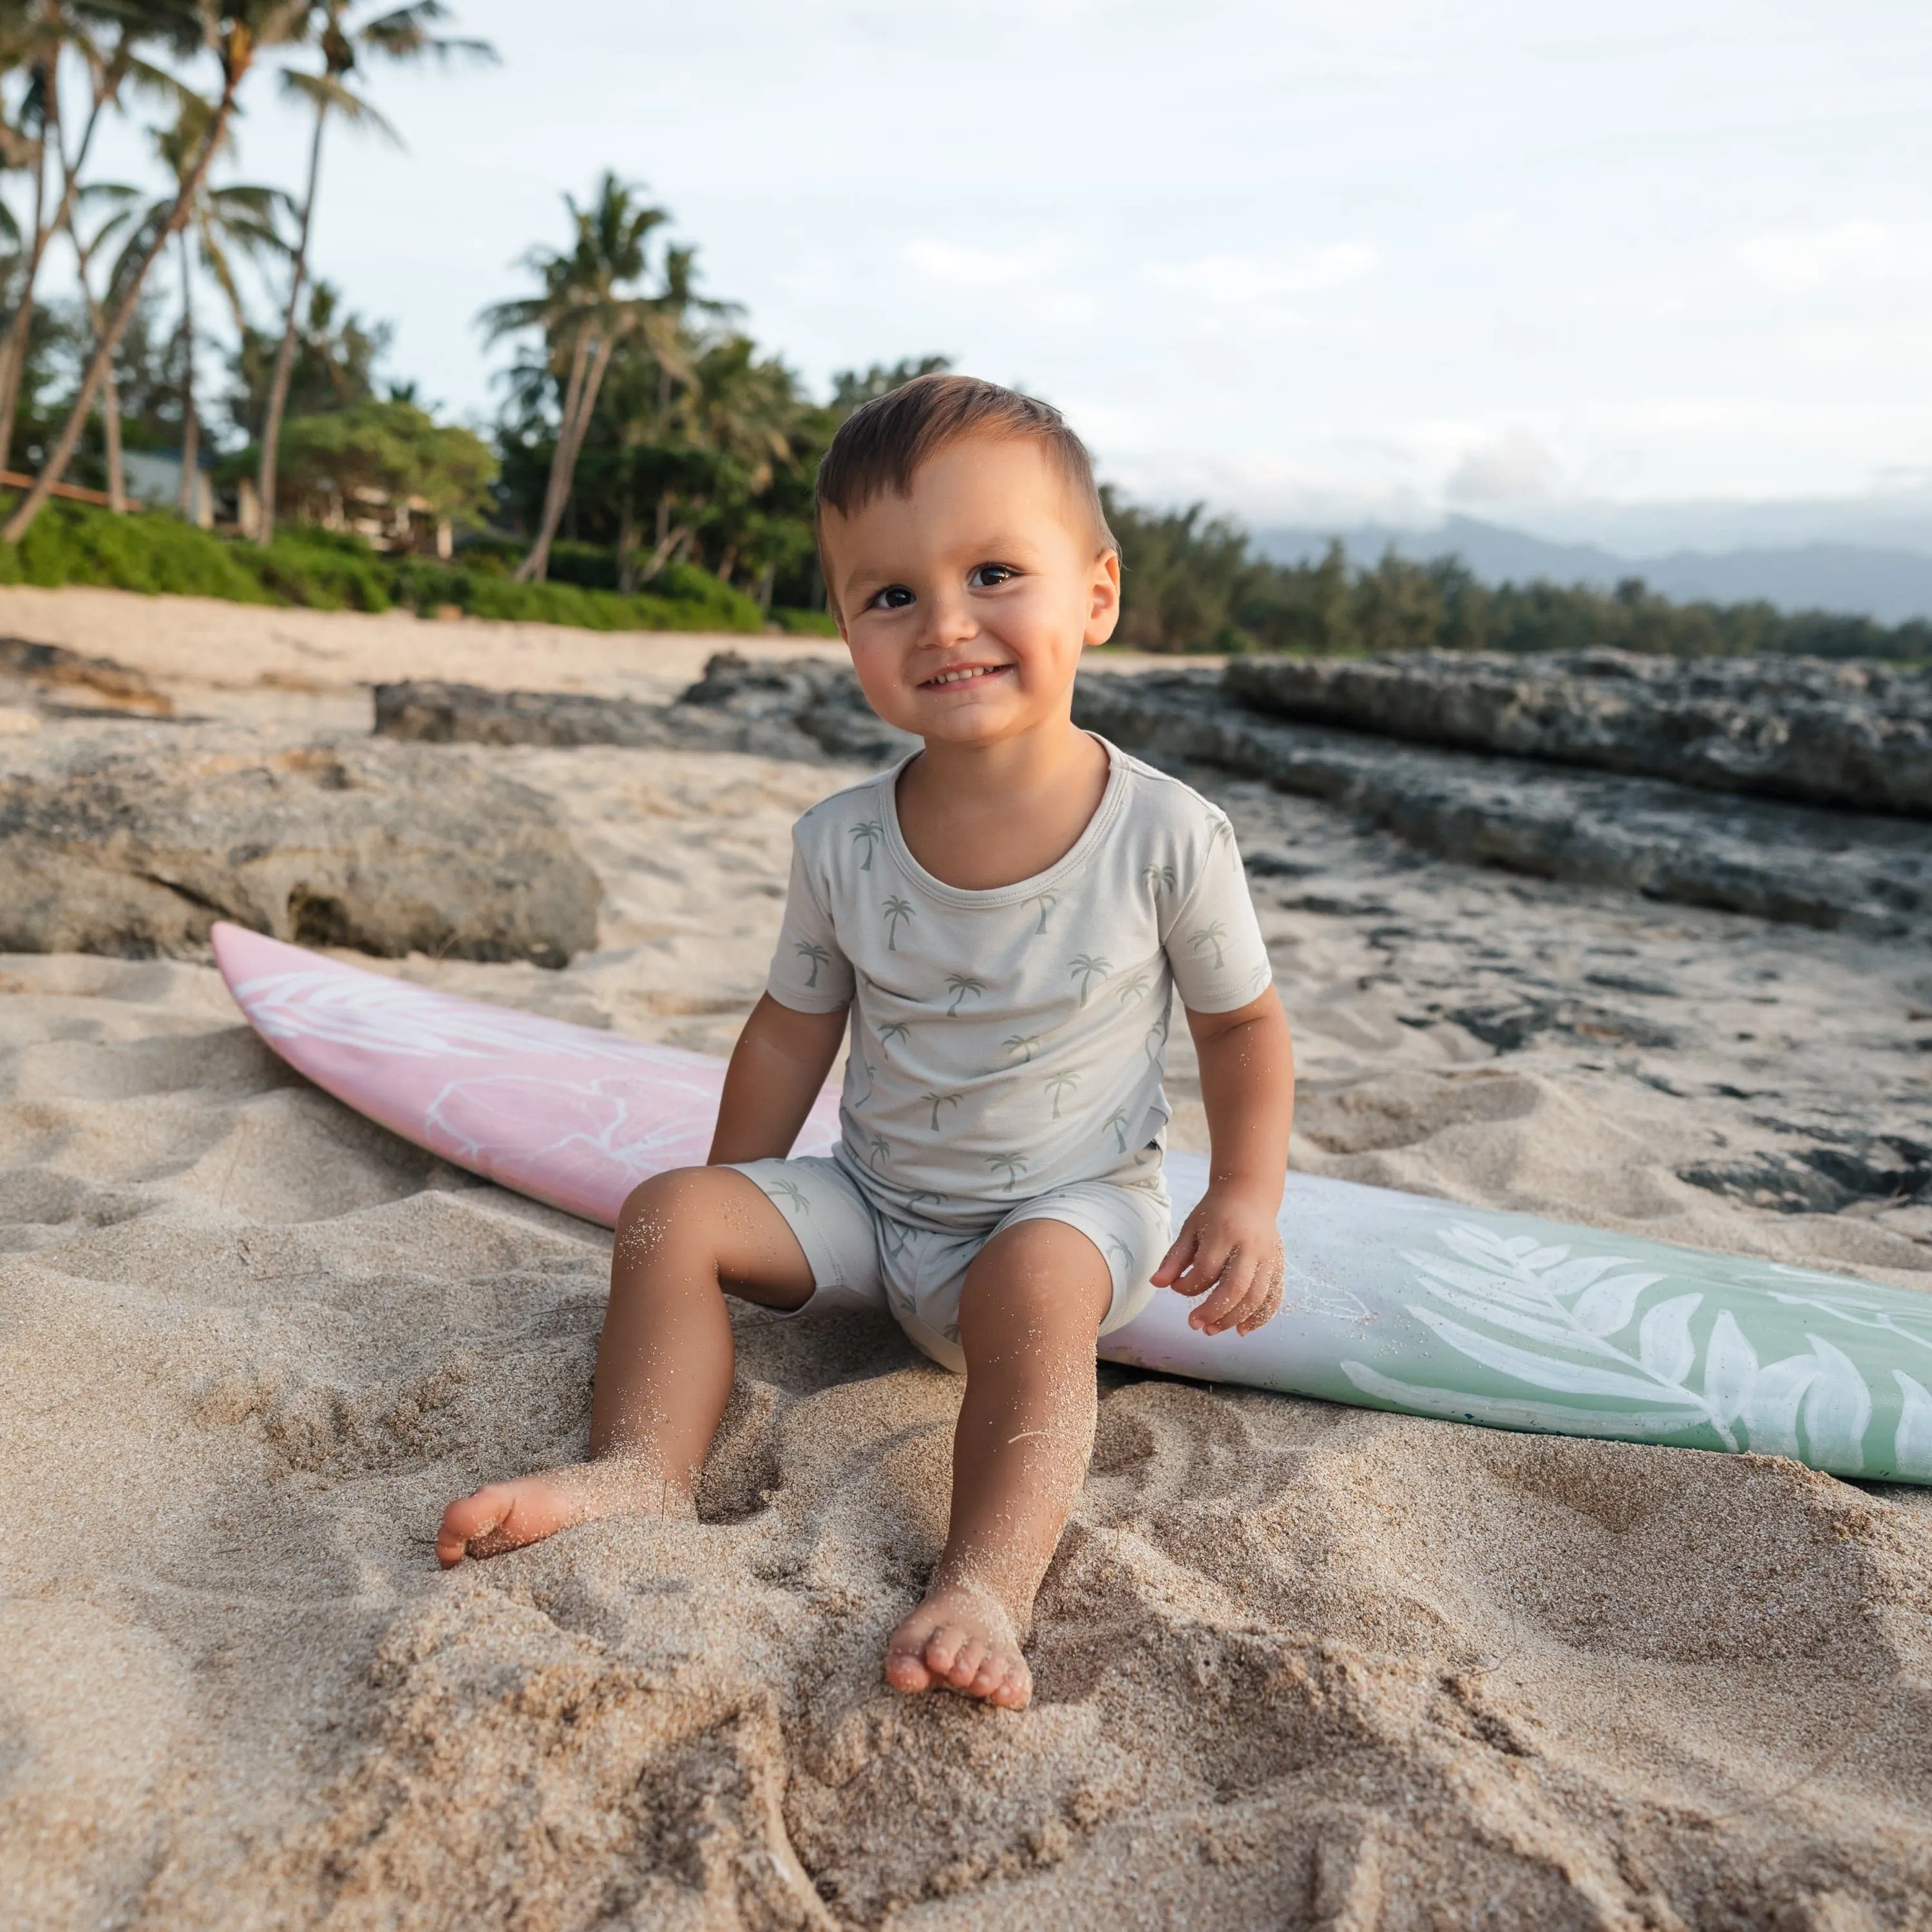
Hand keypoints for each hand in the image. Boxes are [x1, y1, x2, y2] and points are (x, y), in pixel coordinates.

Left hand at [1150, 1182, 1284, 1336]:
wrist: (1249, 1194)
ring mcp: (1269, 1257)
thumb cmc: (1214, 1214)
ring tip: (1212, 1330)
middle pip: (1235, 1287)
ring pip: (1256, 1297)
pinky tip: (1242, 1330)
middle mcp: (1250, 1246)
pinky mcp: (1279, 1265)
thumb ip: (1174, 1258)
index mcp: (1225, 1233)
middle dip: (1213, 1312)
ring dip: (1234, 1319)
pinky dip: (1260, 1317)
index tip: (1176, 1287)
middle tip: (1194, 1325)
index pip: (1206, 1269)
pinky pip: (1274, 1297)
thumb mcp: (1190, 1229)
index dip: (1188, 1286)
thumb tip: (1156, 1284)